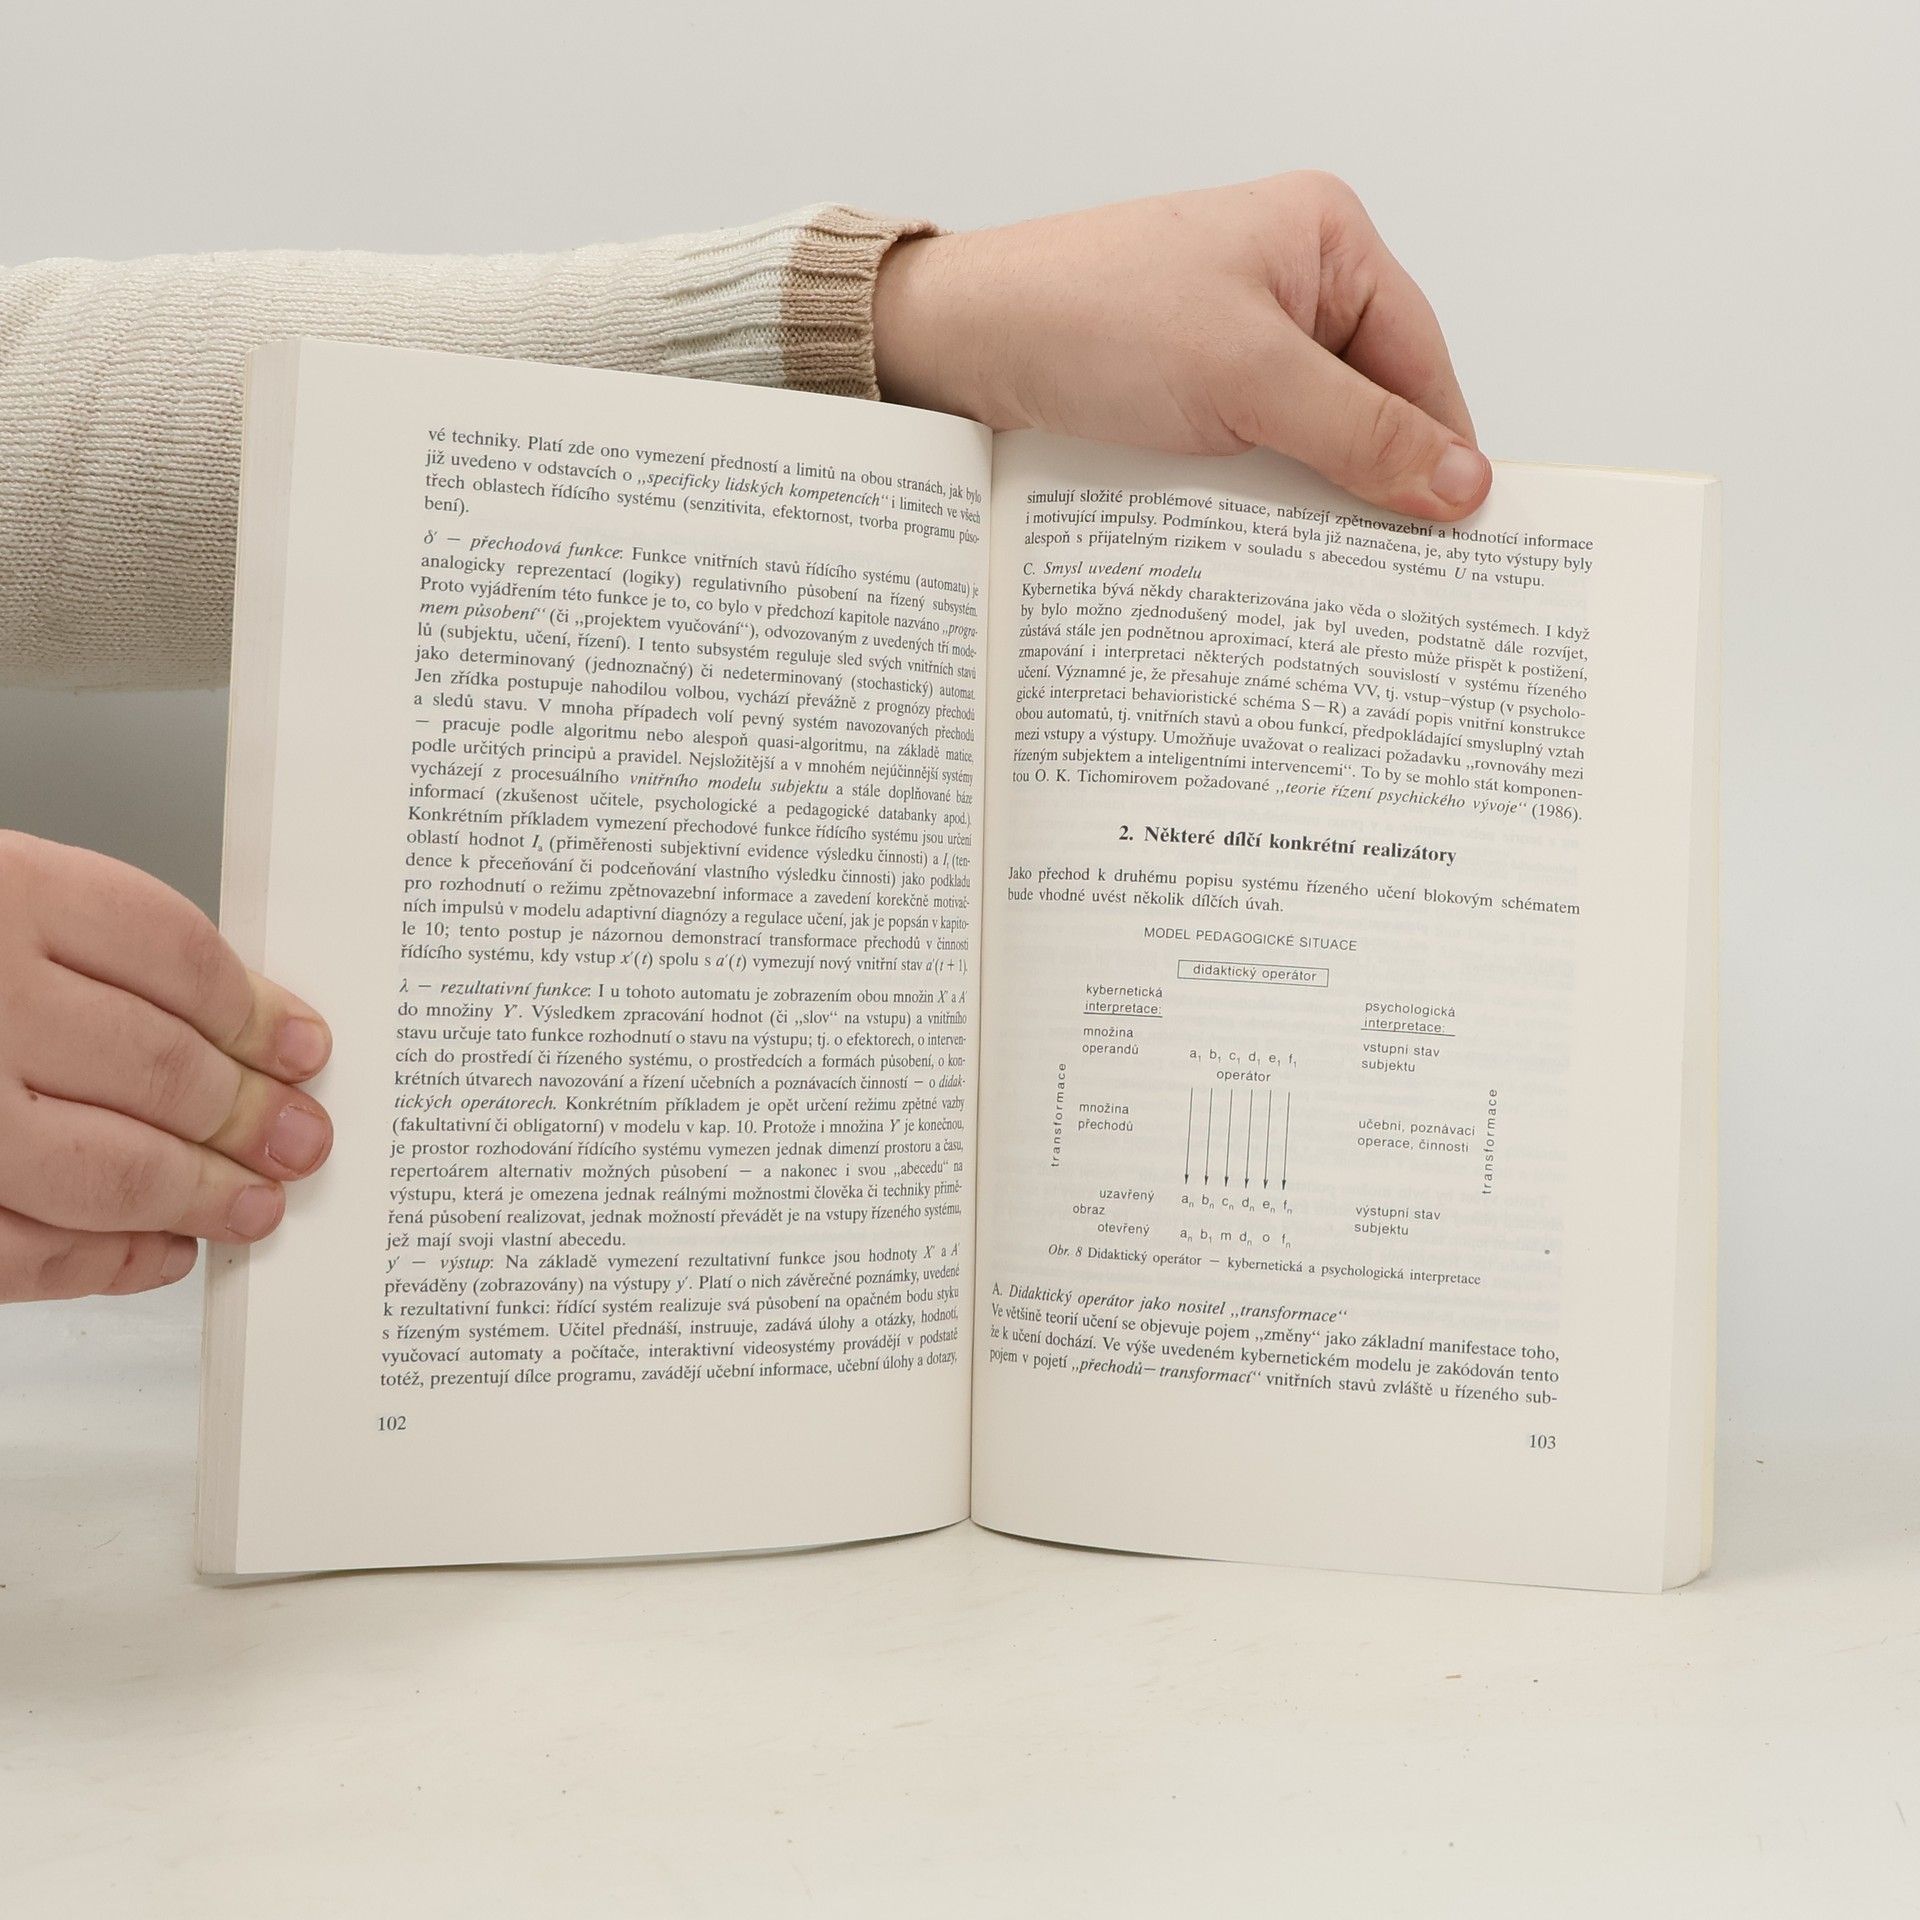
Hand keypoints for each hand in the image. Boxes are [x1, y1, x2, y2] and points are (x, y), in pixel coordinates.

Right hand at [0, 830, 332, 1302]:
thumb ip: (97, 950)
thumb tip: (243, 1026)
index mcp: (4, 891)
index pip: (179, 959)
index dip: (258, 1014)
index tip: (304, 1047)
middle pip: (159, 1067)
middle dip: (249, 1116)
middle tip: (301, 1140)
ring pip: (104, 1168)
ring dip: (197, 1196)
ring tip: (255, 1205)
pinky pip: (19, 1249)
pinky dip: (100, 1262)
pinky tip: (156, 1251)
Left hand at [874, 171, 1489, 521]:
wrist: (957, 343)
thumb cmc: (1088, 318)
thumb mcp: (1247, 378)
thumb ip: (1360, 434)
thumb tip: (1461, 485)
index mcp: (1325, 240)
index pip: (1419, 360)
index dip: (1441, 450)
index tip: (1461, 535)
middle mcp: (1288, 283)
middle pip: (1370, 404)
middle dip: (1375, 484)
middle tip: (1397, 575)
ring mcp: (1234, 338)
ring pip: (1309, 439)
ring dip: (1311, 502)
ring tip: (1329, 576)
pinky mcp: (1188, 390)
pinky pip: (1253, 454)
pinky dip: (1259, 501)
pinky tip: (1261, 551)